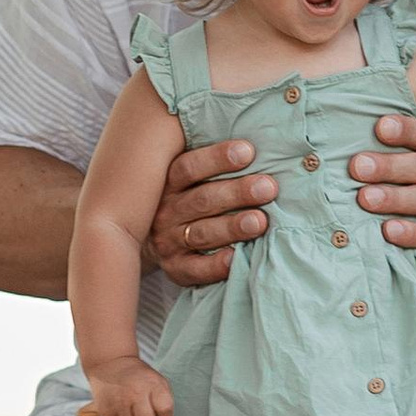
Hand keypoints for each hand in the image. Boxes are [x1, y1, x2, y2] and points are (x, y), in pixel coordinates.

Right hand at [85, 360, 174, 415]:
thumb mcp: (157, 380)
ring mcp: (119, 402)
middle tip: (145, 414)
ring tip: (132, 413)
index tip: (160, 410)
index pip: (165, 412)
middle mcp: (135, 393)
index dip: (164, 415)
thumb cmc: (137, 377)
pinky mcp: (105, 410)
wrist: (111, 365)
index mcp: (152, 385)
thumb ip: (165, 400)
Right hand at [149, 132, 276, 288]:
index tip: (248, 151)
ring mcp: (169, 242)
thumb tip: (254, 145)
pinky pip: (194, 270)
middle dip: (237, 193)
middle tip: (268, 187)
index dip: (217, 158)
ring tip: (260, 221)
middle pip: (201, 200)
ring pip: (201, 233)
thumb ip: (212, 166)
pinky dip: (215, 266)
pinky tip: (236, 259)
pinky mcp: (176, 269)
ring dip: (232, 227)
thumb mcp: (188, 181)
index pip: (188, 168)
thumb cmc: (186, 201)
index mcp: (169, 184)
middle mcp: (166, 212)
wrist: (148, 242)